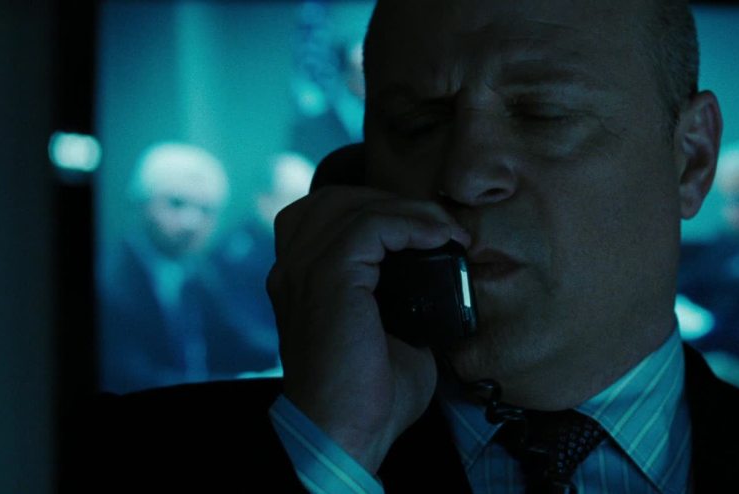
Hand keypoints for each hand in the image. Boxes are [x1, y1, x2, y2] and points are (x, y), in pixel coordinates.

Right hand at [267, 185, 469, 472]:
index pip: (327, 216)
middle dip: (392, 202)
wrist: (349, 433)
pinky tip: (441, 238)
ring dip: (409, 210)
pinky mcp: (327, 277)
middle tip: (439, 226)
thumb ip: (400, 292)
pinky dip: (411, 223)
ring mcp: (304, 270)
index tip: (428, 230)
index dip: (378, 211)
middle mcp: (292, 268)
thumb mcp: (388, 328)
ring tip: (446, 231)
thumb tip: (439, 271)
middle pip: (335, 199)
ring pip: (353, 204)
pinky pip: (370, 225)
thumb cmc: (370, 393)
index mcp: (300, 279)